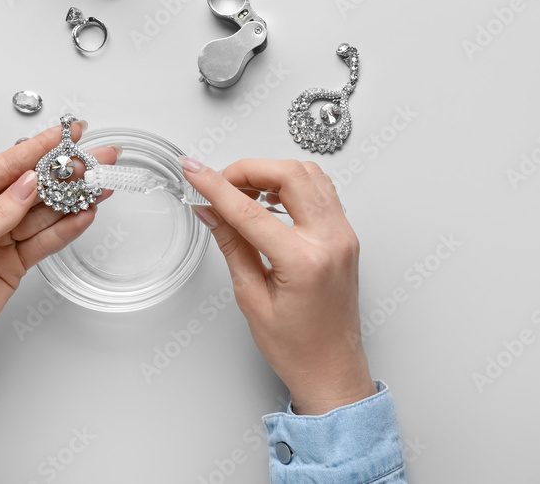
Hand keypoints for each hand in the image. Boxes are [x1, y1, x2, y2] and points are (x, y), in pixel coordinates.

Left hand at [0, 121, 117, 406]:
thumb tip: (27, 183)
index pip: (5, 165)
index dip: (40, 147)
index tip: (68, 133)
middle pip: (30, 185)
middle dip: (65, 171)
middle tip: (97, 158)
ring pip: (43, 211)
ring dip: (72, 198)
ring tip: (100, 184)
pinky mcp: (13, 262)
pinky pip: (44, 239)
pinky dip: (66, 228)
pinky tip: (85, 214)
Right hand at [180, 157, 376, 415]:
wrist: (332, 369)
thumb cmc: (297, 347)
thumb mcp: (251, 297)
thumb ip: (231, 245)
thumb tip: (210, 210)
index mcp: (305, 261)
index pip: (251, 210)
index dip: (216, 187)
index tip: (194, 172)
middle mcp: (331, 241)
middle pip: (289, 175)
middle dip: (248, 169)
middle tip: (219, 181)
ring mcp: (343, 235)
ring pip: (309, 175)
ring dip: (271, 173)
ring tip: (241, 191)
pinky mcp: (345, 235)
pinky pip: (321, 191)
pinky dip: (292, 184)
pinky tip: (269, 199)